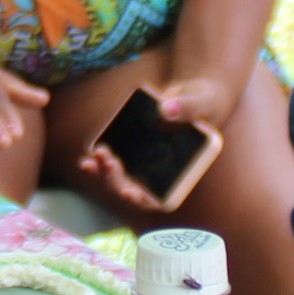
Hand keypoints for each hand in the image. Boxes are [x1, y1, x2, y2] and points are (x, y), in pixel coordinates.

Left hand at [73, 72, 232, 214]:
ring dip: (103, 173)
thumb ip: (188, 106)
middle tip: (109, 162)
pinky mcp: (129, 152)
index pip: (161, 200)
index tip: (130, 193)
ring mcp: (142, 166)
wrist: (191, 94)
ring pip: (118, 181)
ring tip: (97, 155)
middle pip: (133, 191)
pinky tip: (89, 155)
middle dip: (116, 181)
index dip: (143, 200)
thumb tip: (166, 109)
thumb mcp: (202, 101)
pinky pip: (111, 162)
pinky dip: (99, 162)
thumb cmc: (204, 102)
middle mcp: (160, 176)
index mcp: (182, 174)